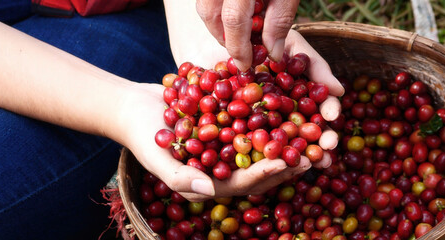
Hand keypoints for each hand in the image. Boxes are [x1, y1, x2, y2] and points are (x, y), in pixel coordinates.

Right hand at [117, 75, 341, 201]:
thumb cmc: (142, 135)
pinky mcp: (227, 126)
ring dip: (282, 143)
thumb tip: (209, 192)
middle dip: (283, 162)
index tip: (287, 162)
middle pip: (258, 169)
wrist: (134, 106)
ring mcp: (226, 147)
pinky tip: (288, 109)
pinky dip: (269, 120)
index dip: (266, 173)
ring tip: (307, 134)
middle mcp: (222, 167)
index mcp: (210, 182)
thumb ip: (182, 178)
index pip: (243, 183)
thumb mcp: (157, 158)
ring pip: (260, 148)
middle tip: (310, 153)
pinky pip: (252, 125)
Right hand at [195, 0, 298, 70]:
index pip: (233, 21)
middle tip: (241, 51)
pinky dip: (218, 11)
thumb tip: (273, 55)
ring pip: (204, 6)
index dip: (239, 48)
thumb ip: (279, 21)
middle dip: (224, 37)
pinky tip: (237, 16)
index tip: (246, 65)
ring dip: (219, 25)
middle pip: (209, 13)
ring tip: (240, 34)